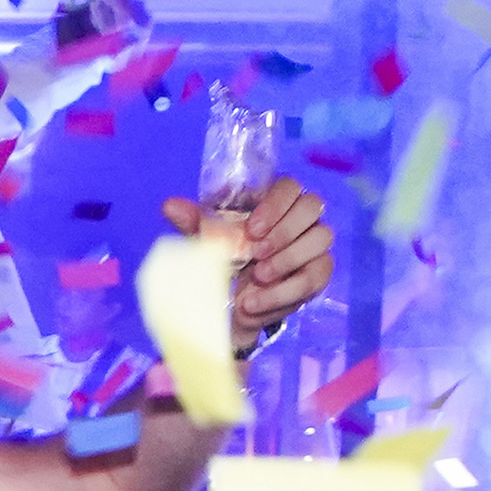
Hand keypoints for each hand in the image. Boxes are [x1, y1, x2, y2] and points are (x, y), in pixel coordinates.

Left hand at [166, 178, 328, 352]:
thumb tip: (169, 206)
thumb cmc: (226, 261)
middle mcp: (301, 217)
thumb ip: (194, 222)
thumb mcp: (207, 242)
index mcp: (276, 201)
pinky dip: (287, 290)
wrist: (235, 303)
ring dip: (287, 259)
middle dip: (283, 232)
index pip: (290, 186)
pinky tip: (259, 301)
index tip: (252, 229)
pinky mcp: (319, 272)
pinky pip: (316, 275)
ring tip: (258, 277)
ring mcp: (314, 243)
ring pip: (320, 238)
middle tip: (255, 254)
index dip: (275, 204)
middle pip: (311, 207)